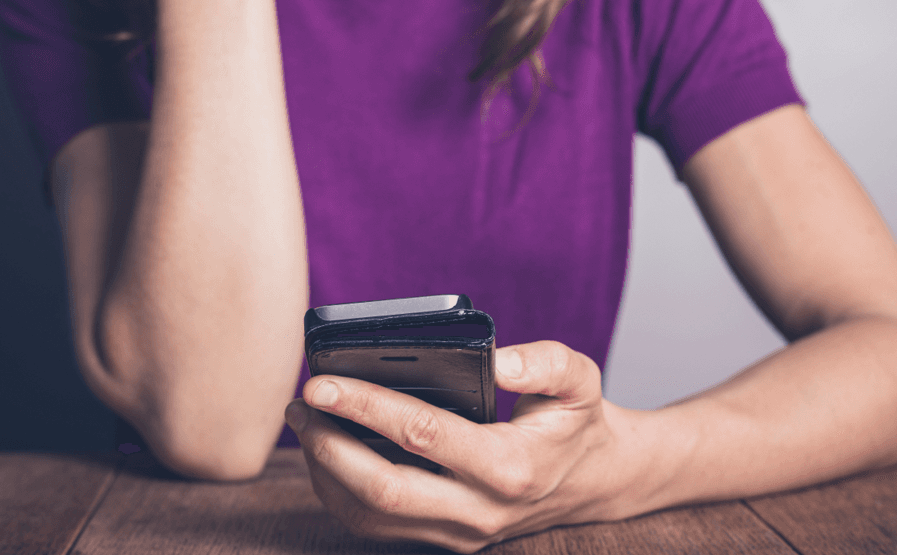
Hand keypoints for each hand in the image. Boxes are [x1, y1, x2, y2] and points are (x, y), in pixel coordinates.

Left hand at [284, 341, 639, 552]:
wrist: (595, 482)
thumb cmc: (575, 422)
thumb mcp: (579, 381)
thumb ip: (545, 363)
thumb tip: (497, 360)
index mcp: (510, 466)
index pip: (422, 434)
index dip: (366, 405)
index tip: (324, 379)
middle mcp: (479, 510)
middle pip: (383, 488)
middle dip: (330, 443)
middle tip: (302, 402)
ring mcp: (458, 532)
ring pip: (371, 515)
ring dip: (325, 469)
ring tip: (305, 420)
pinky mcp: (443, 540)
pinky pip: (376, 525)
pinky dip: (340, 490)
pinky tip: (327, 450)